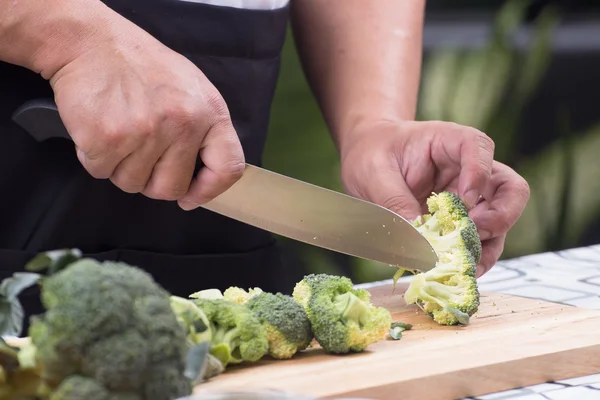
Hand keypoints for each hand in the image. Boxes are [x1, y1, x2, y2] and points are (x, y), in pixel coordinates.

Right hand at [48, 11, 243, 209]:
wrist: (92, 43)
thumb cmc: (142, 67)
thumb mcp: (192, 90)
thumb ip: (204, 131)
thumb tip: (202, 180)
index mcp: (210, 112)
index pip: (228, 167)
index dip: (210, 190)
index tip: (191, 196)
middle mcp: (182, 124)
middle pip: (171, 188)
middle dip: (153, 181)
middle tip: (141, 155)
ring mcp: (145, 133)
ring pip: (133, 184)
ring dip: (122, 168)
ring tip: (121, 133)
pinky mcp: (108, 139)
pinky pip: (102, 173)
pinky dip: (96, 159)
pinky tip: (101, 130)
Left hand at [339, 120, 529, 276]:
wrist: (365, 160)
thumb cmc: (372, 154)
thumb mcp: (374, 172)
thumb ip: (393, 201)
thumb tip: (416, 237)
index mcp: (448, 142)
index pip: (479, 147)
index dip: (479, 172)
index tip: (465, 199)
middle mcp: (468, 170)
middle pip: (509, 188)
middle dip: (500, 216)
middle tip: (473, 235)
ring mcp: (469, 198)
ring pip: (500, 221)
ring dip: (489, 245)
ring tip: (467, 265)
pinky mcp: (460, 221)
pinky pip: (479, 241)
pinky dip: (473, 257)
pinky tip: (458, 270)